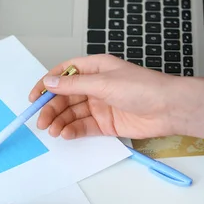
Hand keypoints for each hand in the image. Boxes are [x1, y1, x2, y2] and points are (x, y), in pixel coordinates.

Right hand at [29, 54, 203, 139]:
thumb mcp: (103, 82)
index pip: (63, 74)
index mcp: (94, 69)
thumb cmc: (142, 88)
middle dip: (51, 109)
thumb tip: (48, 82)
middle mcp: (95, 86)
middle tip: (41, 122)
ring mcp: (99, 105)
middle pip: (65, 97)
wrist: (170, 109)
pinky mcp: (105, 123)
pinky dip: (72, 131)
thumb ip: (73, 84)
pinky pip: (83, 127)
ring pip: (71, 114)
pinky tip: (66, 134)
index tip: (33, 97)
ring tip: (52, 131)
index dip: (46, 84)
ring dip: (60, 122)